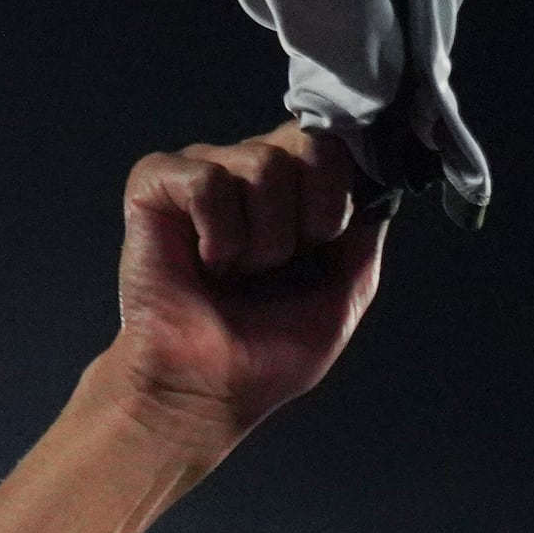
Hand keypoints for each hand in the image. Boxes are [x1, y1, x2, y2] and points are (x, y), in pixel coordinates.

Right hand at [111, 127, 385, 443]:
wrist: (208, 390)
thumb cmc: (268, 350)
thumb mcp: (345, 294)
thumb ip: (366, 234)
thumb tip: (377, 180)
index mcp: (294, 188)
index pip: (335, 142)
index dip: (340, 192)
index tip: (323, 242)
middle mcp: (249, 169)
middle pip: (309, 142)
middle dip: (312, 215)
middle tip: (282, 262)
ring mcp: (203, 171)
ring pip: (262, 163)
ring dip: (265, 239)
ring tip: (240, 271)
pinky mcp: (155, 184)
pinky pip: (208, 181)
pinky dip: (220, 233)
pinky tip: (208, 263)